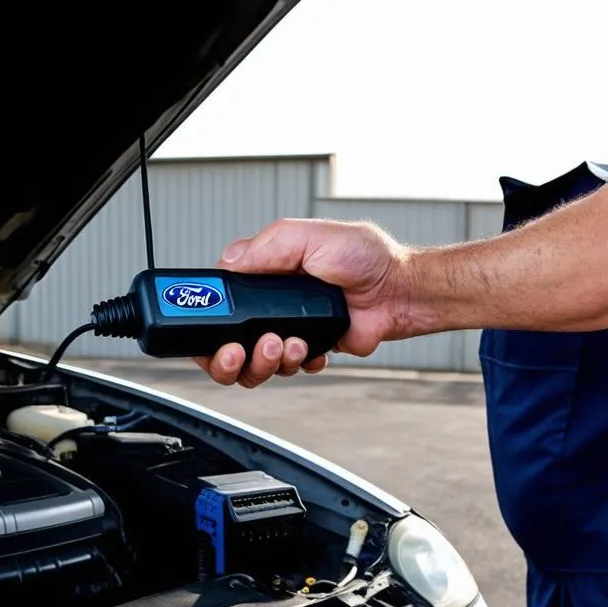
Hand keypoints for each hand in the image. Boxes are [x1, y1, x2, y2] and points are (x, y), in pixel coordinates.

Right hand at [195, 218, 410, 386]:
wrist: (399, 292)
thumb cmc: (365, 257)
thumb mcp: (310, 237)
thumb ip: (266, 247)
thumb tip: (229, 263)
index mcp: (264, 272)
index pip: (220, 300)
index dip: (207, 319)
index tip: (214, 329)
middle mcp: (270, 303)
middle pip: (225, 343)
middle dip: (228, 355)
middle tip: (240, 349)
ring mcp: (287, 328)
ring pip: (254, 363)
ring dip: (264, 360)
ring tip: (286, 344)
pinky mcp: (308, 349)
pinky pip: (288, 369)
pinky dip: (296, 364)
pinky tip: (310, 349)